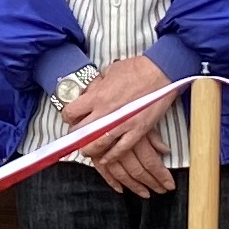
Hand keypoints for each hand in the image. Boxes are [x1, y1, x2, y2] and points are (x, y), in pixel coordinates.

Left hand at [61, 52, 177, 196]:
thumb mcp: (109, 72)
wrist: (160, 71)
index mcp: (97, 96)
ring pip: (98, 144)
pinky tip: (105, 159)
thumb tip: (89, 93)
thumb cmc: (136, 68)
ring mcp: (122, 123)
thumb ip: (97, 86)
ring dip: (89, 150)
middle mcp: (106, 112)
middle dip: (76, 136)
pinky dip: (111, 156)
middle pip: (81, 132)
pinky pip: (121, 149)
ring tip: (86, 151)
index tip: (71, 118)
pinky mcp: (137, 130)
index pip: (71, 112)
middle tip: (76, 138)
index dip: (68, 116)